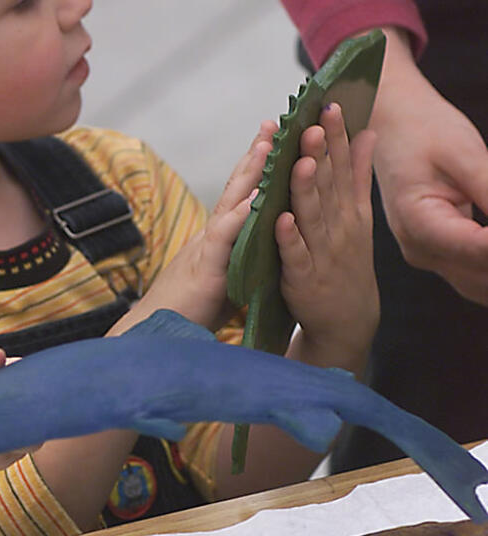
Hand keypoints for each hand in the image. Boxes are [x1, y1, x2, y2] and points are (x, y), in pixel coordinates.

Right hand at [121, 121, 274, 331]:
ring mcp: (205, 251)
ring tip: (267, 145)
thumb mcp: (222, 284)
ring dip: (248, 175)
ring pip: (229, 205)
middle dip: (253, 157)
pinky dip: (239, 217)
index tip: (270, 141)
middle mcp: (210, 239)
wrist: (155, 338)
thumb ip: (237, 265)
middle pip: (234, 190)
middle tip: (271, 124)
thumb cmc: (187, 316)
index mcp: (217, 243)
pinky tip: (255, 199)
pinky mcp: (205, 271)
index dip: (254, 171)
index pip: (238, 200)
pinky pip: (223, 239)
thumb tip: (258, 258)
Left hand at [277, 103, 378, 370]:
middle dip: (322, 153)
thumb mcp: (359, 216)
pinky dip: (288, 239)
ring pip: (311, 216)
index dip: (336, 137)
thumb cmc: (346, 260)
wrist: (347, 318)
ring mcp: (320, 252)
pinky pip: (294, 256)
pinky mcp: (301, 278)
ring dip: (306, 190)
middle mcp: (336, 227)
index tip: (330, 106)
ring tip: (301, 162)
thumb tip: (365, 134)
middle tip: (314, 122)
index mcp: (347, 209)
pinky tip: (280, 220)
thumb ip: (357, 176)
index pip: (341, 166)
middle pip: (327, 185)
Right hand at [371, 27, 487, 301]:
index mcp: (418, 224)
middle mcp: (419, 250)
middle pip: (481, 279)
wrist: (392, 124)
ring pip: (479, 285)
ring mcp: (427, 255)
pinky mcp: (437, 252)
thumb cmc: (423, 130)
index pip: (480, 250)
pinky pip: (475, 274)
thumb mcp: (466, 155)